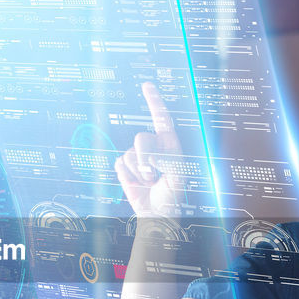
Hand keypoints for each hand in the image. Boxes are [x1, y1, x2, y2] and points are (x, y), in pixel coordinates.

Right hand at [115, 82, 184, 217]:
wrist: (155, 212)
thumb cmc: (171, 195)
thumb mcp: (178, 177)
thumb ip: (167, 161)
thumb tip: (149, 154)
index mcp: (169, 144)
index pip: (161, 118)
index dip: (154, 100)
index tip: (147, 85)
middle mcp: (153, 146)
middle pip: (141, 138)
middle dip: (146, 158)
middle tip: (154, 175)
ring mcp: (137, 156)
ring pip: (129, 153)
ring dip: (138, 172)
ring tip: (149, 182)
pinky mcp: (125, 166)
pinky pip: (120, 163)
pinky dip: (128, 176)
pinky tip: (137, 183)